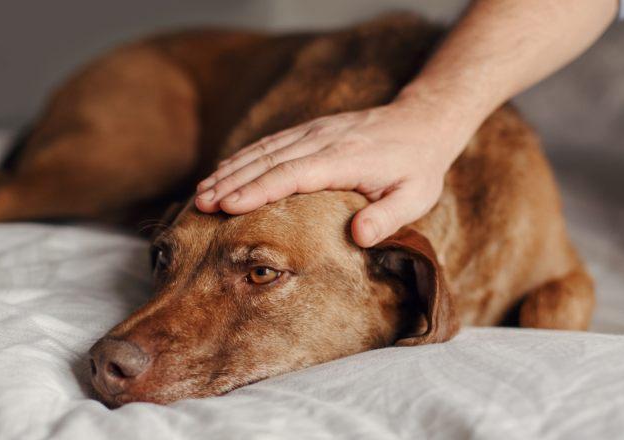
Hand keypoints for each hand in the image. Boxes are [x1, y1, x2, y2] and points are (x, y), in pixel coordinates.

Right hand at [194, 93, 471, 246]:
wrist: (422, 122)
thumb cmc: (418, 167)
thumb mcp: (416, 197)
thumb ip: (388, 218)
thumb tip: (359, 237)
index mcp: (345, 159)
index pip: (292, 174)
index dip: (258, 190)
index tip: (228, 206)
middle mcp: (322, 140)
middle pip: (268, 161)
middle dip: (231, 182)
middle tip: (201, 204)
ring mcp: (314, 131)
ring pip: (264, 150)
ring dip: (231, 170)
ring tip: (202, 192)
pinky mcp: (310, 130)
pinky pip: (271, 143)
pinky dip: (244, 157)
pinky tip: (224, 171)